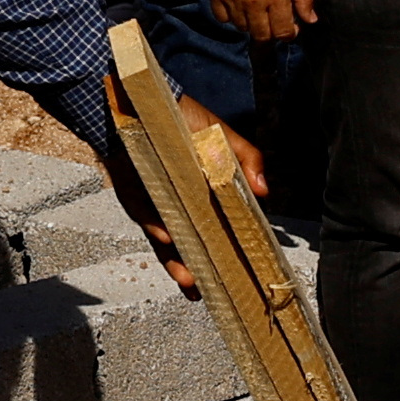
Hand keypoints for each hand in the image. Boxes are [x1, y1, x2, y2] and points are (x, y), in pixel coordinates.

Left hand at [102, 97, 263, 290]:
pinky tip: (168, 241)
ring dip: (179, 264)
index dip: (235, 251)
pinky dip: (157, 231)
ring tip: (191, 282)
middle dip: (207, 271)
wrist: (136, 106)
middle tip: (217, 293)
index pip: (224, 229)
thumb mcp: (220, 134)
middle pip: (198, 246)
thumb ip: (245, 157)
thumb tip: (263, 191)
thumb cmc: (181, 117)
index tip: (247, 274)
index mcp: (208, 195)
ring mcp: (160, 209)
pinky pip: (148, 222)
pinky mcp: (137, 204)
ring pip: (171, 245)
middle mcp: (185, 207)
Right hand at [212, 0, 320, 43]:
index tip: (289, 28)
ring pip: (241, 27)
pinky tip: (238, 5)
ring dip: (251, 24)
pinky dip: (230, 16)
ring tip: (256, 9)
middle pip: (261, 35)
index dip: (288, 35)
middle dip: (270, 33)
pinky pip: (221, 18)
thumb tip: (310, 20)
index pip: (281, 32)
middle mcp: (253, 1)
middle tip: (272, 22)